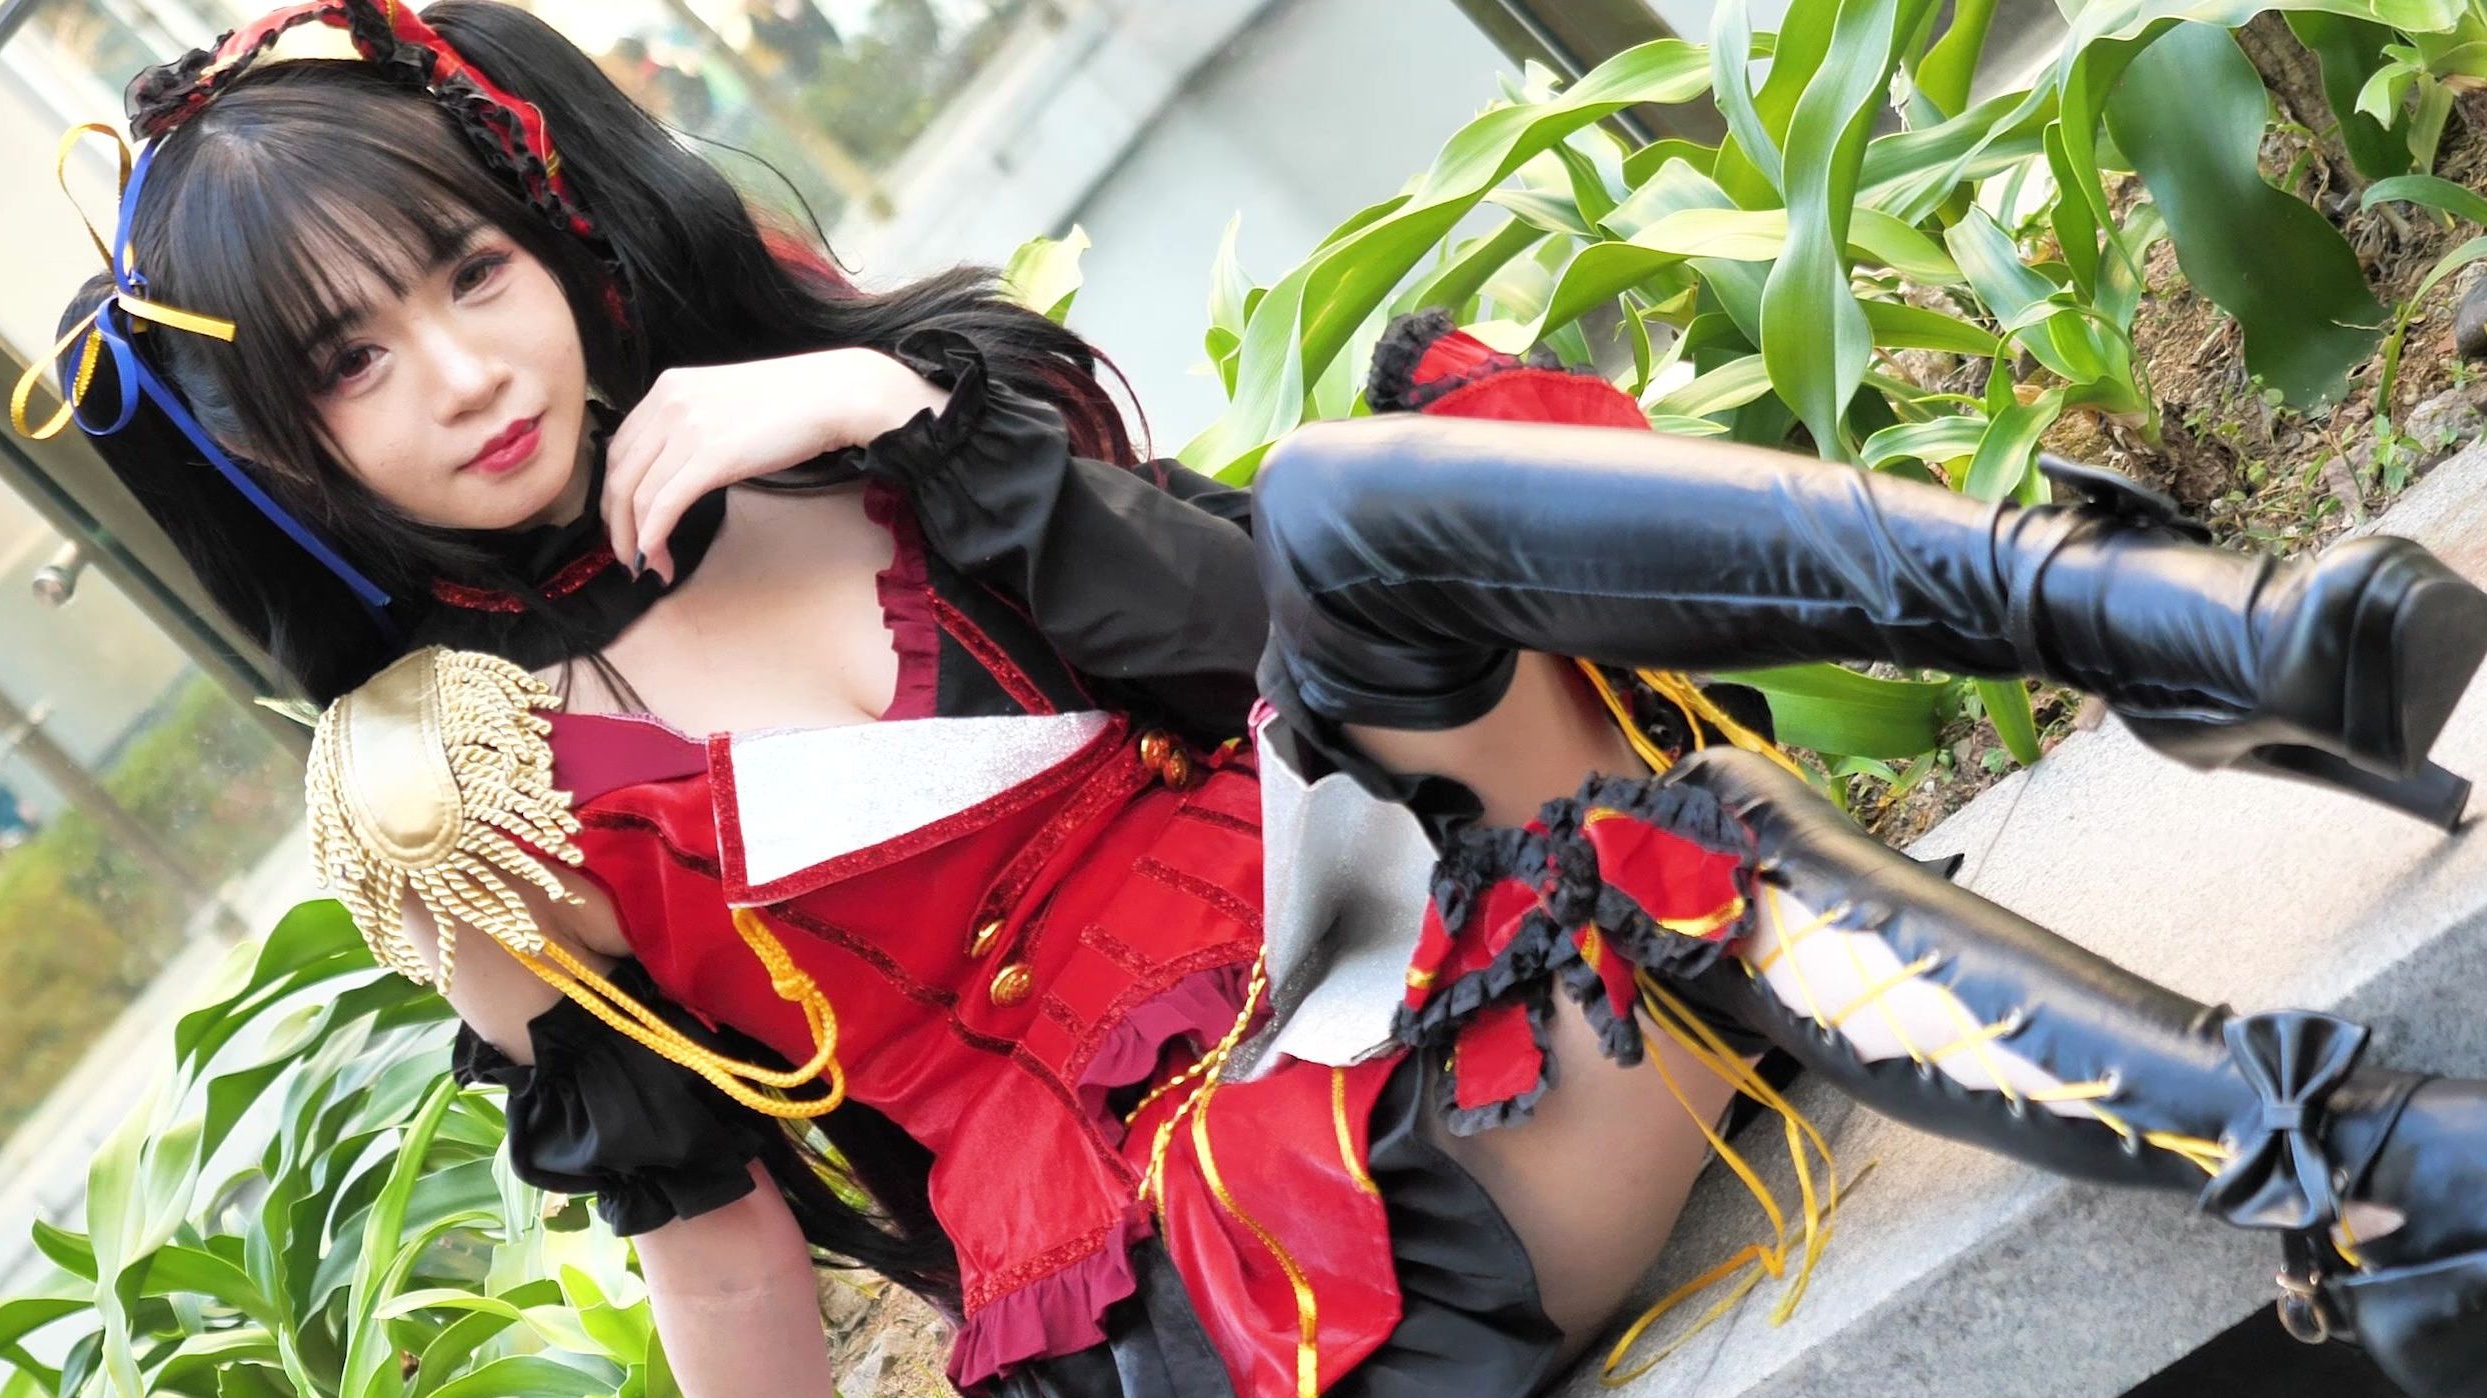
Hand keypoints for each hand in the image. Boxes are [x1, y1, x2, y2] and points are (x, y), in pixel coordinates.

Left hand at [604, 348, 949, 582]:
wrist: (836, 393)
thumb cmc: (793, 402)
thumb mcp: (726, 403)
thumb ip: (694, 427)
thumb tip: (680, 471)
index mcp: (668, 387)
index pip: (619, 448)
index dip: (614, 495)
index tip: (625, 524)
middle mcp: (668, 404)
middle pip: (618, 475)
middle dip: (616, 524)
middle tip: (628, 555)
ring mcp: (687, 429)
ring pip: (635, 495)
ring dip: (634, 540)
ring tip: (647, 566)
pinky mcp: (710, 457)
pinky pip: (663, 506)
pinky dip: (652, 539)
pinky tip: (659, 559)